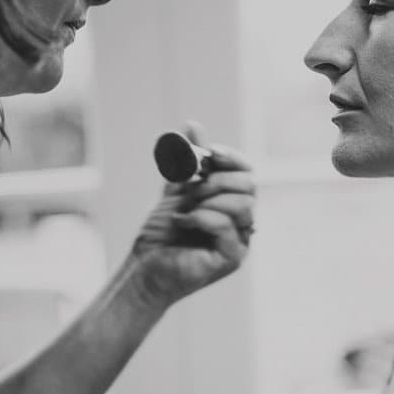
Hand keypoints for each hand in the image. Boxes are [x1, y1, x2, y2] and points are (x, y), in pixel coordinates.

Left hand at [124, 123, 255, 309]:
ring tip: (186, 208)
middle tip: (192, 188)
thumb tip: (193, 126)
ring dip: (209, 199)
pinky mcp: (232, 258)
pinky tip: (183, 222)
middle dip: (218, 180)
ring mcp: (240, 241)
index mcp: (233, 202)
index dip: (231, 158)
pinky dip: (201, 218)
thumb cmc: (160, 234)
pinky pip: (226, 226)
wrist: (143, 267)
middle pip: (250, 186)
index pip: (248, 172)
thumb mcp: (175, 189)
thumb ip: (187, 161)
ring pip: (242, 205)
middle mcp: (242, 221)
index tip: (209, 153)